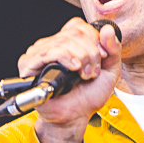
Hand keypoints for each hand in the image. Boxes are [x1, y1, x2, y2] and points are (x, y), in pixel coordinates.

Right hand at [21, 19, 120, 142]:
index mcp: (67, 43)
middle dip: (90, 52)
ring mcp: (39, 53)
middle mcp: (52, 45)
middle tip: (92, 71)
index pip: (78, 26)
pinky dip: (65, 58)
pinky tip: (74, 68)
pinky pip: (48, 52)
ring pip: (63, 41)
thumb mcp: (110, 71)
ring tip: (84, 74)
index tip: (102, 57)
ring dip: (81, 57)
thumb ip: (114, 49)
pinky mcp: (29, 65)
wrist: (76, 116)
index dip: (94, 39)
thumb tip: (108, 29)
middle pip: (73, 33)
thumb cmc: (87, 96)